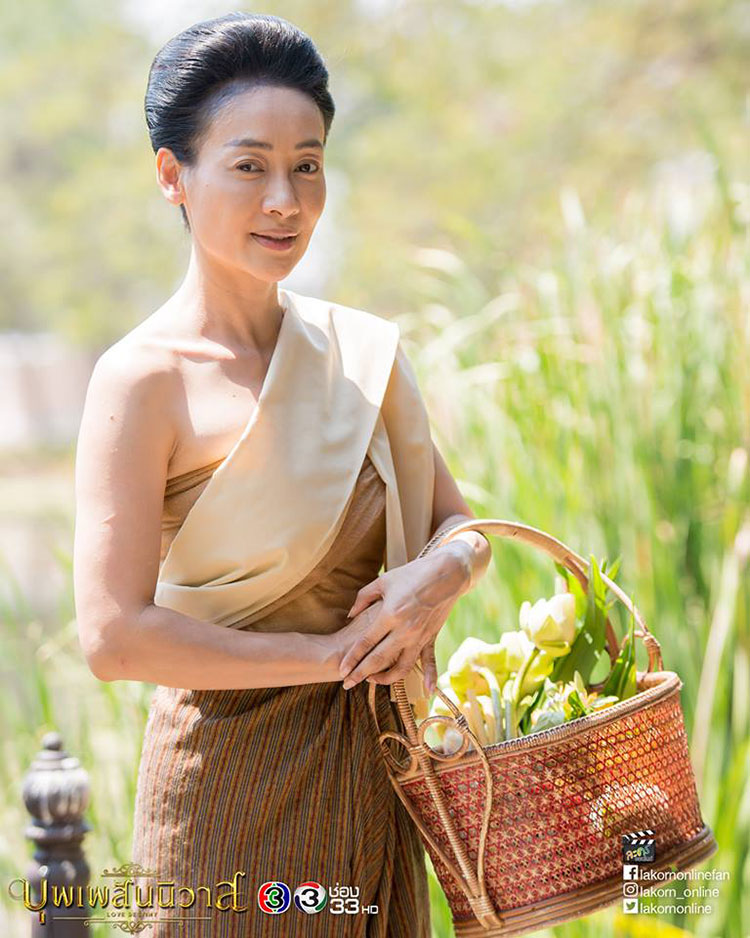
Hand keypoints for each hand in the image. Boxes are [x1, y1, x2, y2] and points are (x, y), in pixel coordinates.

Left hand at [335, 543, 472, 692]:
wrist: (447, 573)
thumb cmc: (412, 574)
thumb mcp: (384, 581)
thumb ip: (363, 598)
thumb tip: (350, 615)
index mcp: (390, 615)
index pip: (365, 643)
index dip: (352, 658)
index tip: (341, 670)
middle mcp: (404, 630)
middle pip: (378, 659)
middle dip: (360, 674)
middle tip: (347, 684)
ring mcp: (419, 636)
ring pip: (401, 667)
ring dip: (385, 679)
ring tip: (371, 681)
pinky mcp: (431, 637)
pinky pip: (429, 661)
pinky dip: (430, 677)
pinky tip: (427, 692)